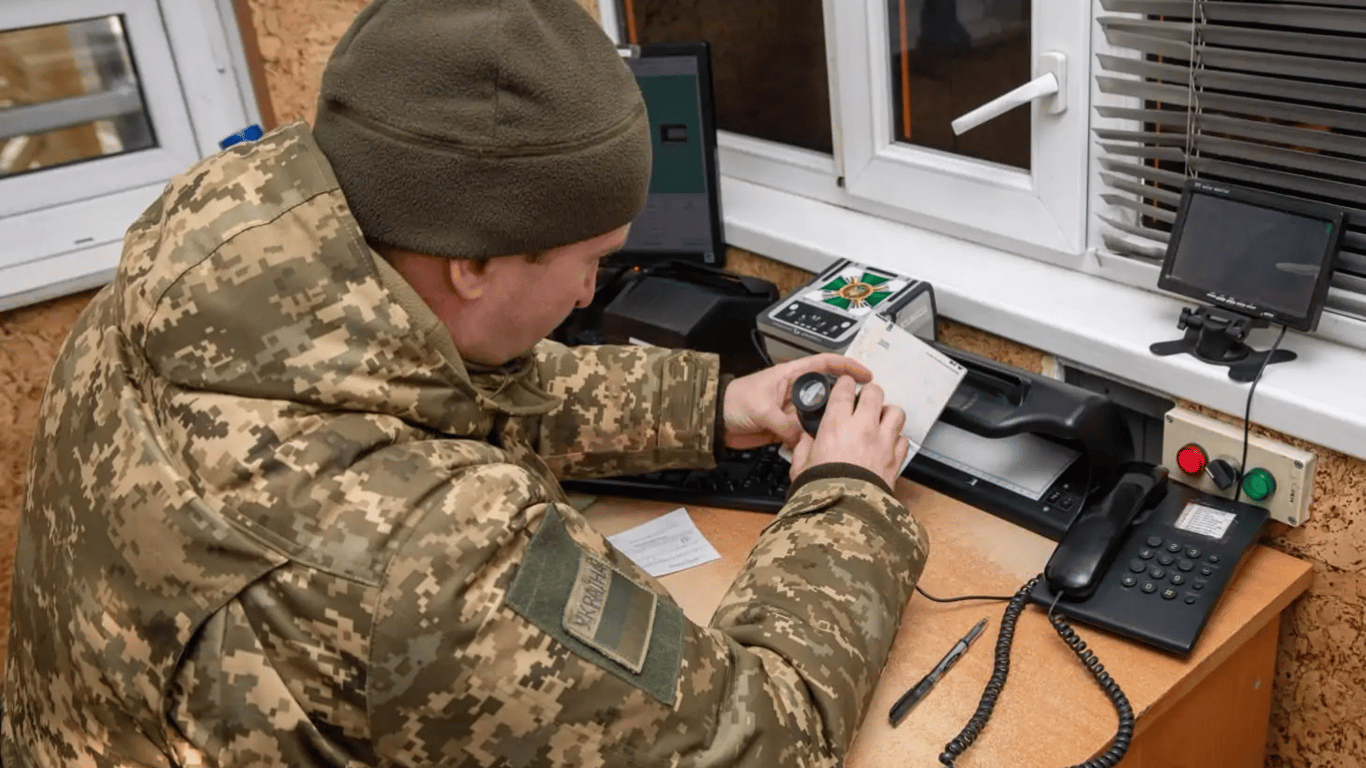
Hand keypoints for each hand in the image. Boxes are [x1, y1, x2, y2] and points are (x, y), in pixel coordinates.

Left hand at [722, 354, 872, 450]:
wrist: (714, 423)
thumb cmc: (732, 402)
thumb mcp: (761, 409)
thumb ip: (784, 423)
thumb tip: (803, 437)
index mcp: (790, 375)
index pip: (824, 364)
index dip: (847, 366)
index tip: (866, 374)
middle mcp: (794, 392)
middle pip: (827, 392)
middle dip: (844, 399)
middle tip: (862, 409)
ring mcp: (790, 411)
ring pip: (818, 416)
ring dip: (828, 424)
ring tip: (845, 431)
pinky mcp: (785, 428)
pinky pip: (804, 434)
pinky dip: (811, 441)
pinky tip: (819, 446)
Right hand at [789, 376, 909, 488]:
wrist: (844, 512)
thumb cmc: (821, 491)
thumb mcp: (800, 467)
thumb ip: (802, 448)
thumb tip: (805, 440)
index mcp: (836, 425)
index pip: (844, 390)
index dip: (844, 384)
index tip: (844, 385)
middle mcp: (862, 428)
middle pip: (874, 393)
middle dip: (869, 393)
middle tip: (865, 400)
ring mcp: (883, 442)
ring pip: (896, 412)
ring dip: (888, 413)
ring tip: (881, 419)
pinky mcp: (895, 459)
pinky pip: (903, 439)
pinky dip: (897, 439)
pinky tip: (888, 444)